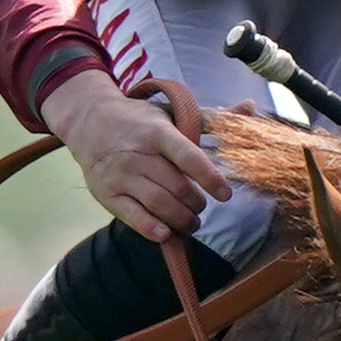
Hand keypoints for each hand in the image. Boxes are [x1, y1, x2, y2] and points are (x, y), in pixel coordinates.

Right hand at [43, 73, 225, 239]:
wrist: (89, 120)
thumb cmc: (140, 120)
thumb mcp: (172, 113)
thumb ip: (211, 119)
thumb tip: (251, 107)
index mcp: (158, 132)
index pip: (188, 157)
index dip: (210, 178)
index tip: (225, 194)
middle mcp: (138, 153)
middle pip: (177, 187)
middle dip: (196, 204)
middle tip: (201, 207)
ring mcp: (121, 175)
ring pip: (159, 204)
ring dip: (181, 220)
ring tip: (191, 223)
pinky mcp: (107, 193)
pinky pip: (132, 217)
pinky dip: (152, 229)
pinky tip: (166, 234)